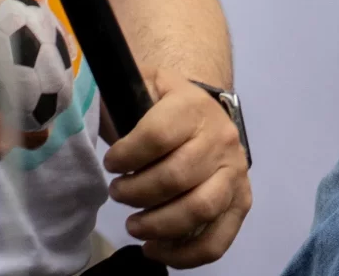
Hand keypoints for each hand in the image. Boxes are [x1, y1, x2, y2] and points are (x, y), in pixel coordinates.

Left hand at [106, 76, 250, 265]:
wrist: (202, 111)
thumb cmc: (161, 104)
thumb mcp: (143, 84)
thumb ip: (121, 94)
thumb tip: (97, 110)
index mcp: (193, 105)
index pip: (158, 135)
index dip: (127, 155)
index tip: (111, 163)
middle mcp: (221, 138)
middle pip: (176, 177)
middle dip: (136, 192)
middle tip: (118, 192)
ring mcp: (235, 172)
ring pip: (200, 209)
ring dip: (159, 224)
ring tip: (134, 224)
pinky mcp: (241, 201)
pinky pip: (217, 239)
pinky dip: (185, 255)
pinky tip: (156, 249)